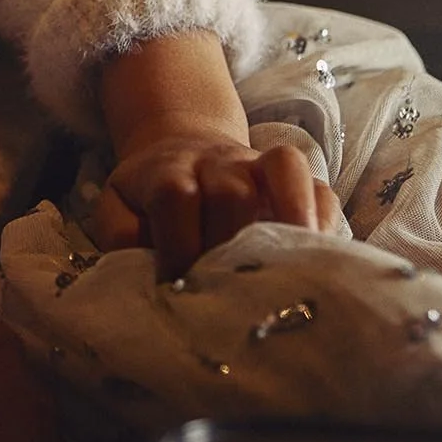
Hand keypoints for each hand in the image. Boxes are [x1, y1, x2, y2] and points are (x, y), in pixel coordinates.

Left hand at [91, 128, 343, 277]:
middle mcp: (217, 162)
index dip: (177, 243)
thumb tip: (146, 274)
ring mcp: (260, 166)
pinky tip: (319, 259)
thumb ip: (122, 236)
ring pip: (281, 174)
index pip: (175, 196)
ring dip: (285, 224)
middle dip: (229, 244)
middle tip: (227, 293)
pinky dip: (322, 220)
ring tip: (288, 273)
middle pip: (230, 191)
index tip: (176, 287)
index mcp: (168, 169)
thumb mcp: (119, 210)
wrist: (183, 149)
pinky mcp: (298, 179)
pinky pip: (319, 188)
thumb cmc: (150, 196)